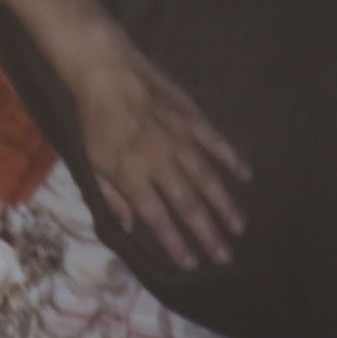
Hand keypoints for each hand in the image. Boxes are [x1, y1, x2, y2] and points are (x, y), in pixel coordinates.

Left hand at [73, 43, 249, 270]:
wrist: (106, 72)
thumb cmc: (93, 121)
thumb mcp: (91, 162)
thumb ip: (111, 196)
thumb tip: (129, 228)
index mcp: (132, 174)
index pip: (157, 217)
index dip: (176, 243)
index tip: (192, 264)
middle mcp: (160, 161)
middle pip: (187, 204)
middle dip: (207, 233)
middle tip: (226, 256)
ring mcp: (179, 138)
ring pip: (206, 178)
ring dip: (223, 204)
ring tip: (239, 227)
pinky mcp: (191, 117)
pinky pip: (215, 140)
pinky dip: (231, 157)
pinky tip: (245, 175)